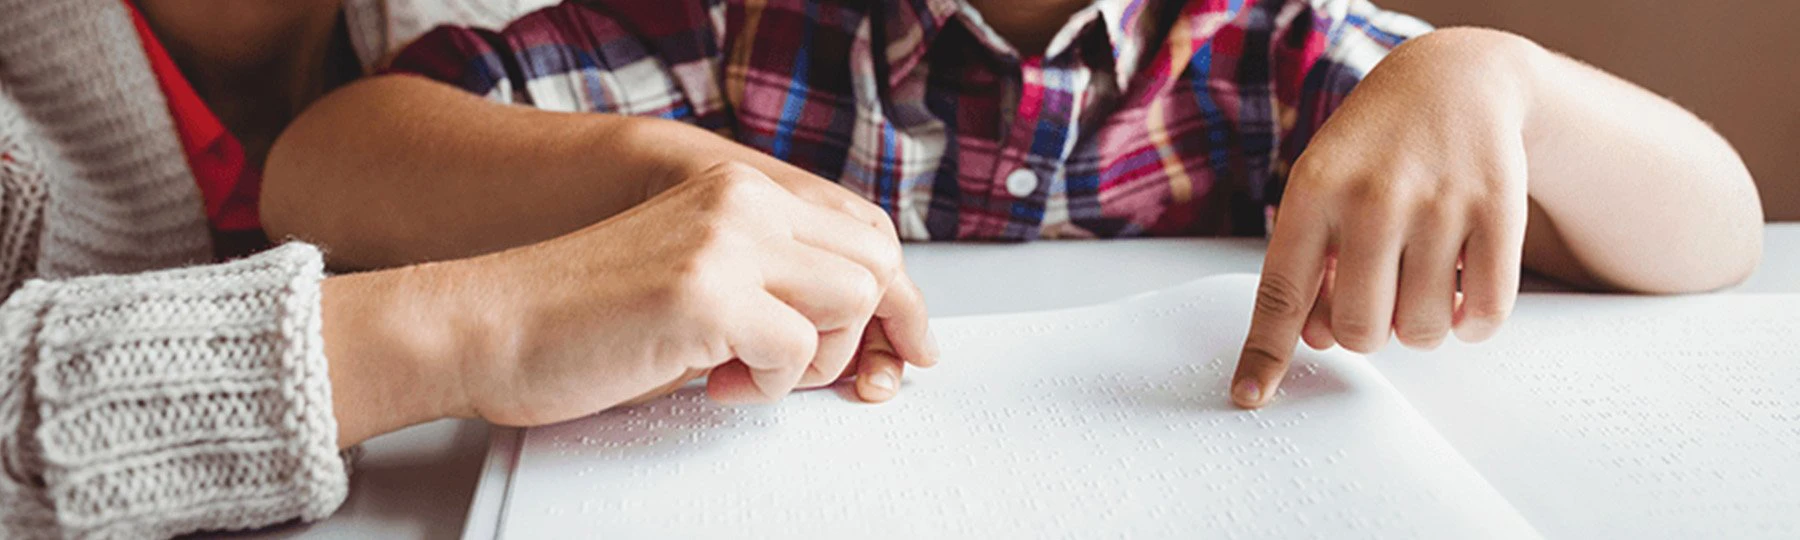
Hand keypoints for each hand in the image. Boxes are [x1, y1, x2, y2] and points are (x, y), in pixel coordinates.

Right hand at [437, 162, 932, 425]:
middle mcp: (741, 203)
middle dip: (867, 333)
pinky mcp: (707, 294)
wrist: (487, 326)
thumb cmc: (579, 319)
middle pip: (874, 262)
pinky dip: (766, 387)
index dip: (898, 299)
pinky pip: (797, 351)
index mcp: (738, 192)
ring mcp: (727, 244)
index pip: (862, 232)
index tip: (908, 347)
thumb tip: (853, 329)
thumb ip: (766, 282)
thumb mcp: (695, 280)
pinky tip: (708, 382)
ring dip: (811, 360)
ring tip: (741, 372)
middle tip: (827, 376)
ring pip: (851, 302)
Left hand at [1229, 33, 1532, 407]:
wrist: (1453, 79)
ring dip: (1421, 327)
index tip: (1249, 395)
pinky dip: (1472, 323)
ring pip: (1422, 330)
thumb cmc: (1374, 147)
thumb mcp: (1321, 186)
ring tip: (1420, 283)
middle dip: (1366, 331)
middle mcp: (1372, 197)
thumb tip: (1316, 341)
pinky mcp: (1498, 209)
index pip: (1281, 292)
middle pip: (1360, 329)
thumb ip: (1309, 261)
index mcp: (1314, 192)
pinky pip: (1485, 312)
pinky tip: (1463, 292)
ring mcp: (1438, 203)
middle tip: (1378, 295)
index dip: (1265, 353)